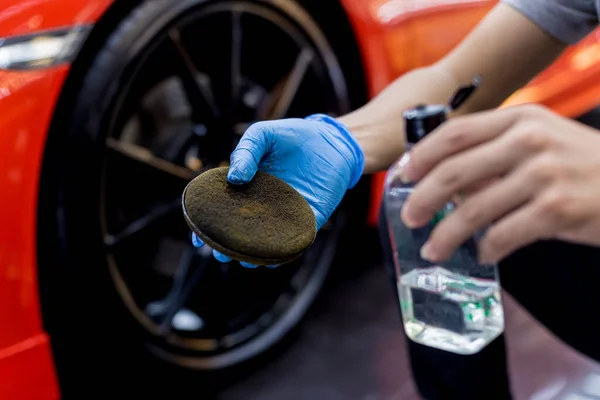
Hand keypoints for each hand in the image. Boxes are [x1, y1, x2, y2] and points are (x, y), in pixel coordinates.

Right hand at [192, 114, 364, 266]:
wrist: (331, 141)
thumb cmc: (294, 136)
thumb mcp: (263, 135)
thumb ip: (246, 152)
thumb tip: (234, 178)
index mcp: (245, 188)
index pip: (220, 210)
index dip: (206, 226)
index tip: (197, 237)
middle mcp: (261, 206)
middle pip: (239, 233)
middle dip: (227, 247)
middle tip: (220, 252)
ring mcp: (283, 216)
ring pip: (264, 243)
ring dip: (253, 255)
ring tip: (244, 259)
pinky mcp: (307, 221)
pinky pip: (293, 241)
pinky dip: (282, 251)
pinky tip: (272, 258)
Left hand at [400, 104, 599, 263]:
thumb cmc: (582, 164)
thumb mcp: (542, 139)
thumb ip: (495, 151)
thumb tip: (444, 182)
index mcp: (520, 118)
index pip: (455, 133)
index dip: (421, 156)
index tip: (403, 176)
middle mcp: (529, 141)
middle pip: (454, 171)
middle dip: (422, 199)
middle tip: (409, 218)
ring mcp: (544, 174)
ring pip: (473, 210)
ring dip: (446, 235)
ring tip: (434, 250)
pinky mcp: (557, 209)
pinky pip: (503, 235)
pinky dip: (487, 249)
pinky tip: (482, 254)